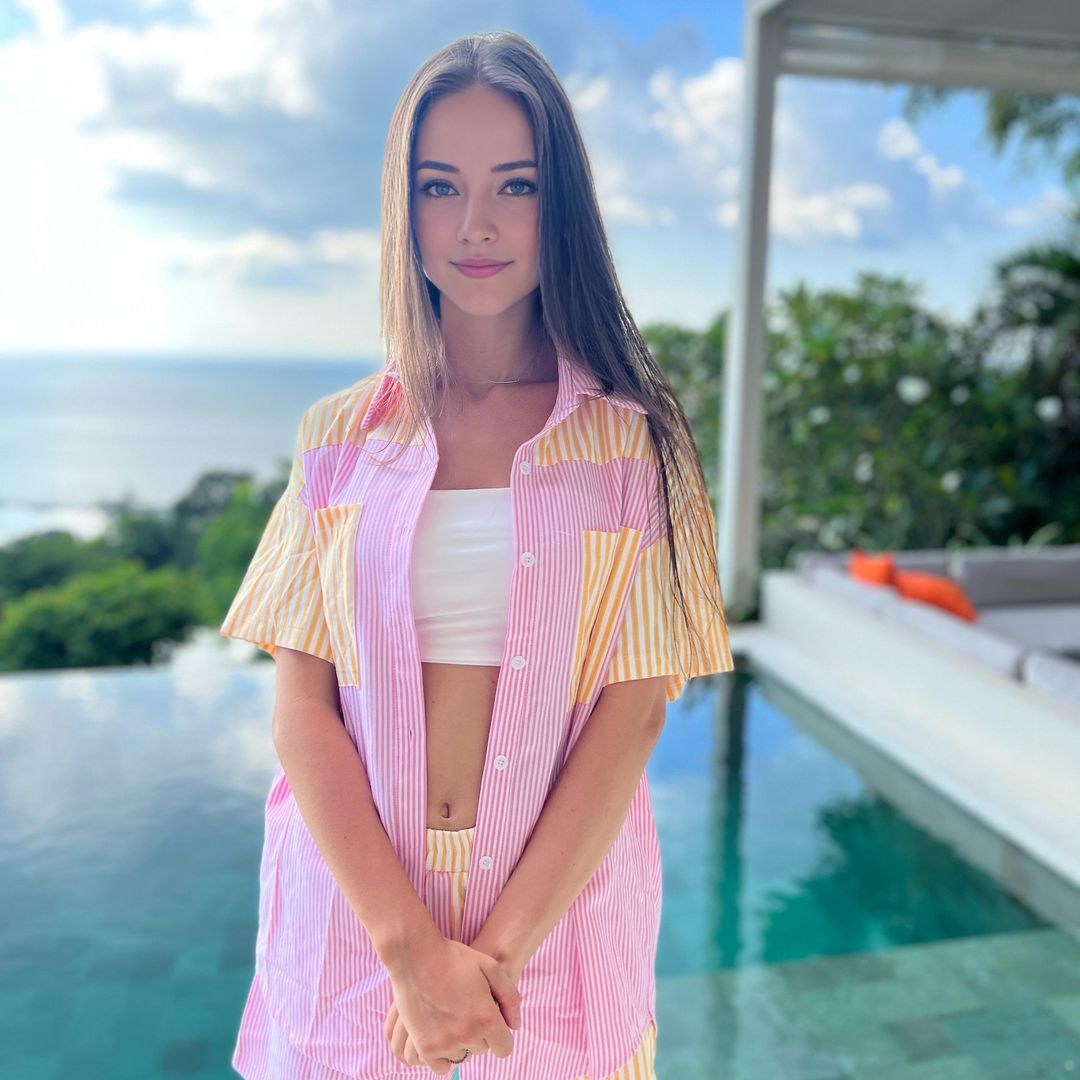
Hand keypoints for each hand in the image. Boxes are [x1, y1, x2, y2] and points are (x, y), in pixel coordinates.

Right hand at [383, 938, 521, 1073]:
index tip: (491, 1025)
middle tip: (466, 1010)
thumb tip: (515, 1026)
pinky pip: (441, 1066)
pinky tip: (439, 1033)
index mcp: (486, 1017)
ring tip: (450, 1017)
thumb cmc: (454, 959)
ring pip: (461, 1056)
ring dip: (459, 1043)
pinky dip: (441, 1055)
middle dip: (478, 1033)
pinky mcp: (425, 1047)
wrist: (415, 956)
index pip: (504, 1048)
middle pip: (481, 1049)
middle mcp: (467, 1034)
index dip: (500, 1036)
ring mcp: (445, 1043)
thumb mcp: (490, 967)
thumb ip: (509, 997)